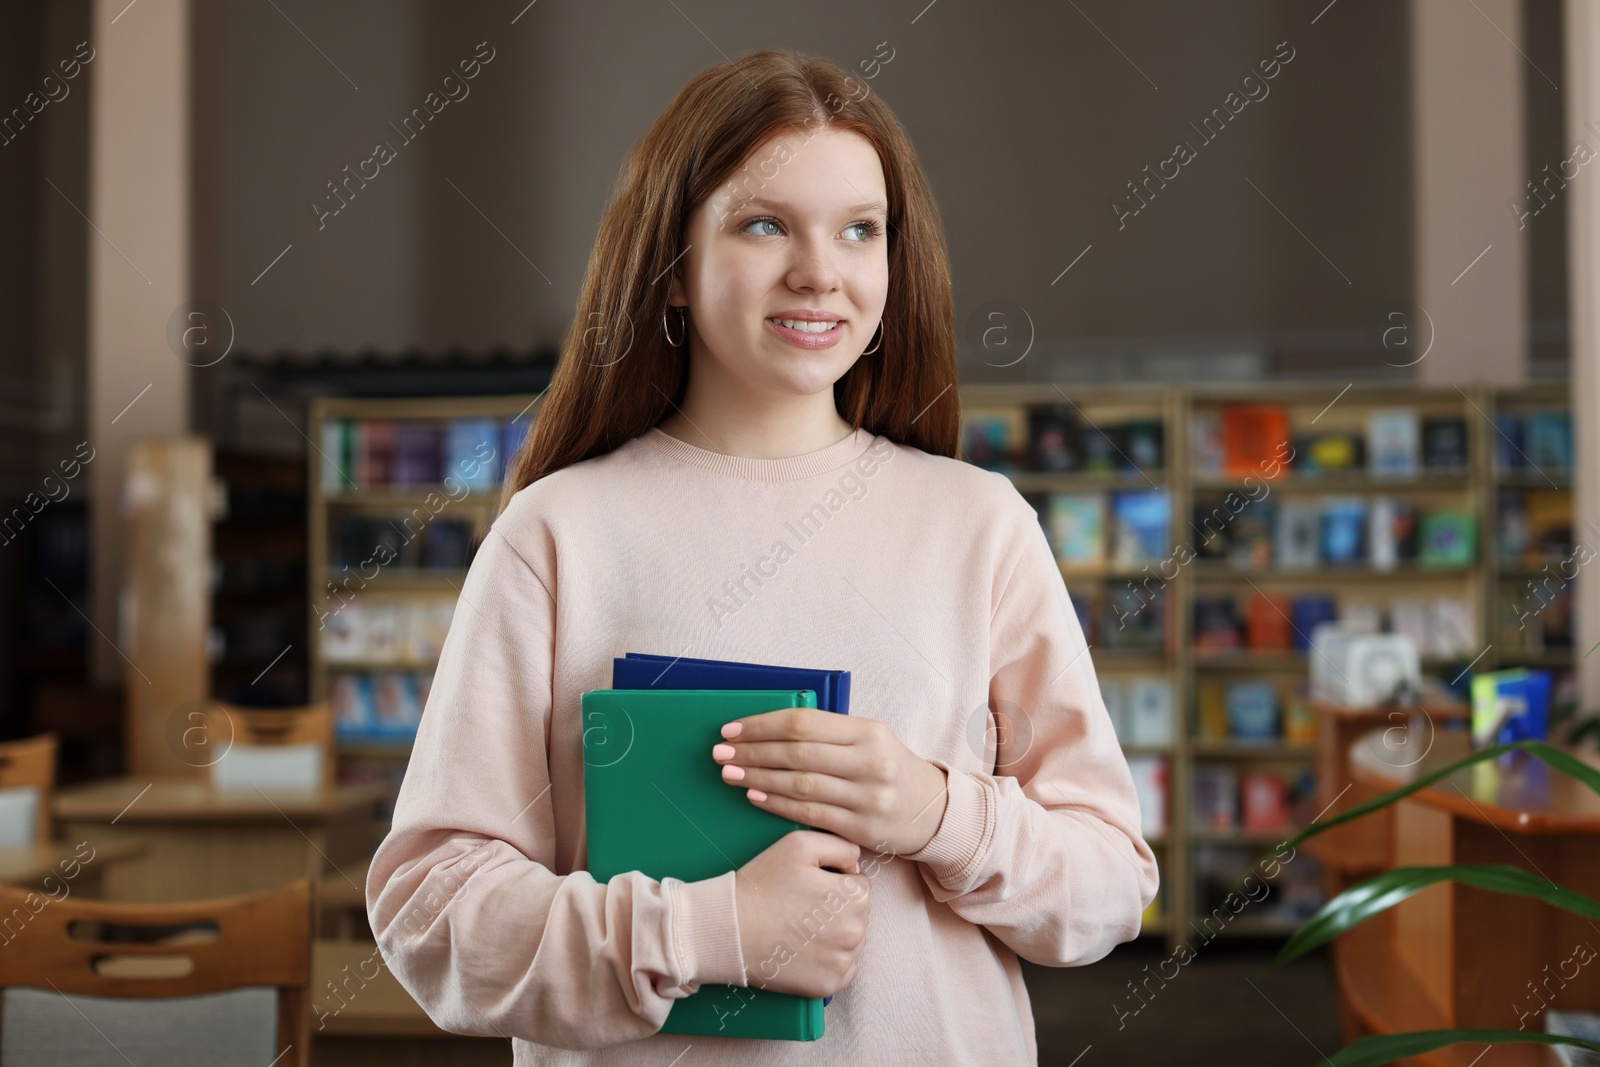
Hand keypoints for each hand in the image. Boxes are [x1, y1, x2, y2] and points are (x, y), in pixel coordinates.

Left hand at [712, 708, 948, 856]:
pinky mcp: (861, 828)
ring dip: (758, 779)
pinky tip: (754, 796)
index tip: (731, 729)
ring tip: (730, 774)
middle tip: (721, 752)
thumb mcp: (871, 740)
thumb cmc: (891, 769)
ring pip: (800, 785)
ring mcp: (867, 798)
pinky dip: (776, 804)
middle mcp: (870, 762)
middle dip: (752, 752)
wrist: (934, 811)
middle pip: (797, 754)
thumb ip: (829, 734)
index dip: (762, 725)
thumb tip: (770, 729)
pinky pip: (809, 814)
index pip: (804, 724)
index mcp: (869, 732)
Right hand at [734, 830, 869, 998]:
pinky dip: (827, 960)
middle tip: (800, 908)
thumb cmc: (761, 884)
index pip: (859, 885)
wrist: (727, 930)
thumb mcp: (799, 843)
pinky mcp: (827, 985)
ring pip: (852, 942)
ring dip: (834, 934)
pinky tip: (803, 950)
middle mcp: (856, 932)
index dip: (833, 882)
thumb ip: (841, 845)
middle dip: (836, 909)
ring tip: (799, 928)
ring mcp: (842, 962)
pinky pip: (842, 969)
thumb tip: (856, 868)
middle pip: (858, 915)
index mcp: (854, 897)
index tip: (808, 887)